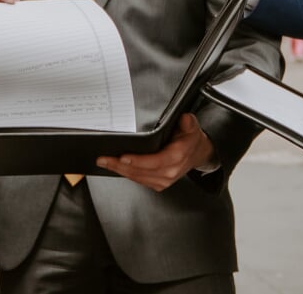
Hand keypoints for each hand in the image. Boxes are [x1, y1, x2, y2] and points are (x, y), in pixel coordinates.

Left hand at [96, 114, 215, 190]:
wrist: (198, 154)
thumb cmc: (191, 141)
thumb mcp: (192, 128)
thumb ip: (188, 123)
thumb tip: (185, 119)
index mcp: (177, 157)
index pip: (155, 161)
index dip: (138, 161)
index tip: (123, 157)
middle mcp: (170, 172)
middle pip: (141, 171)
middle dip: (120, 165)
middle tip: (103, 159)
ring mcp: (164, 180)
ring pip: (137, 177)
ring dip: (120, 171)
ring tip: (105, 162)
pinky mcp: (158, 184)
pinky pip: (139, 180)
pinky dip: (127, 174)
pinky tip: (116, 168)